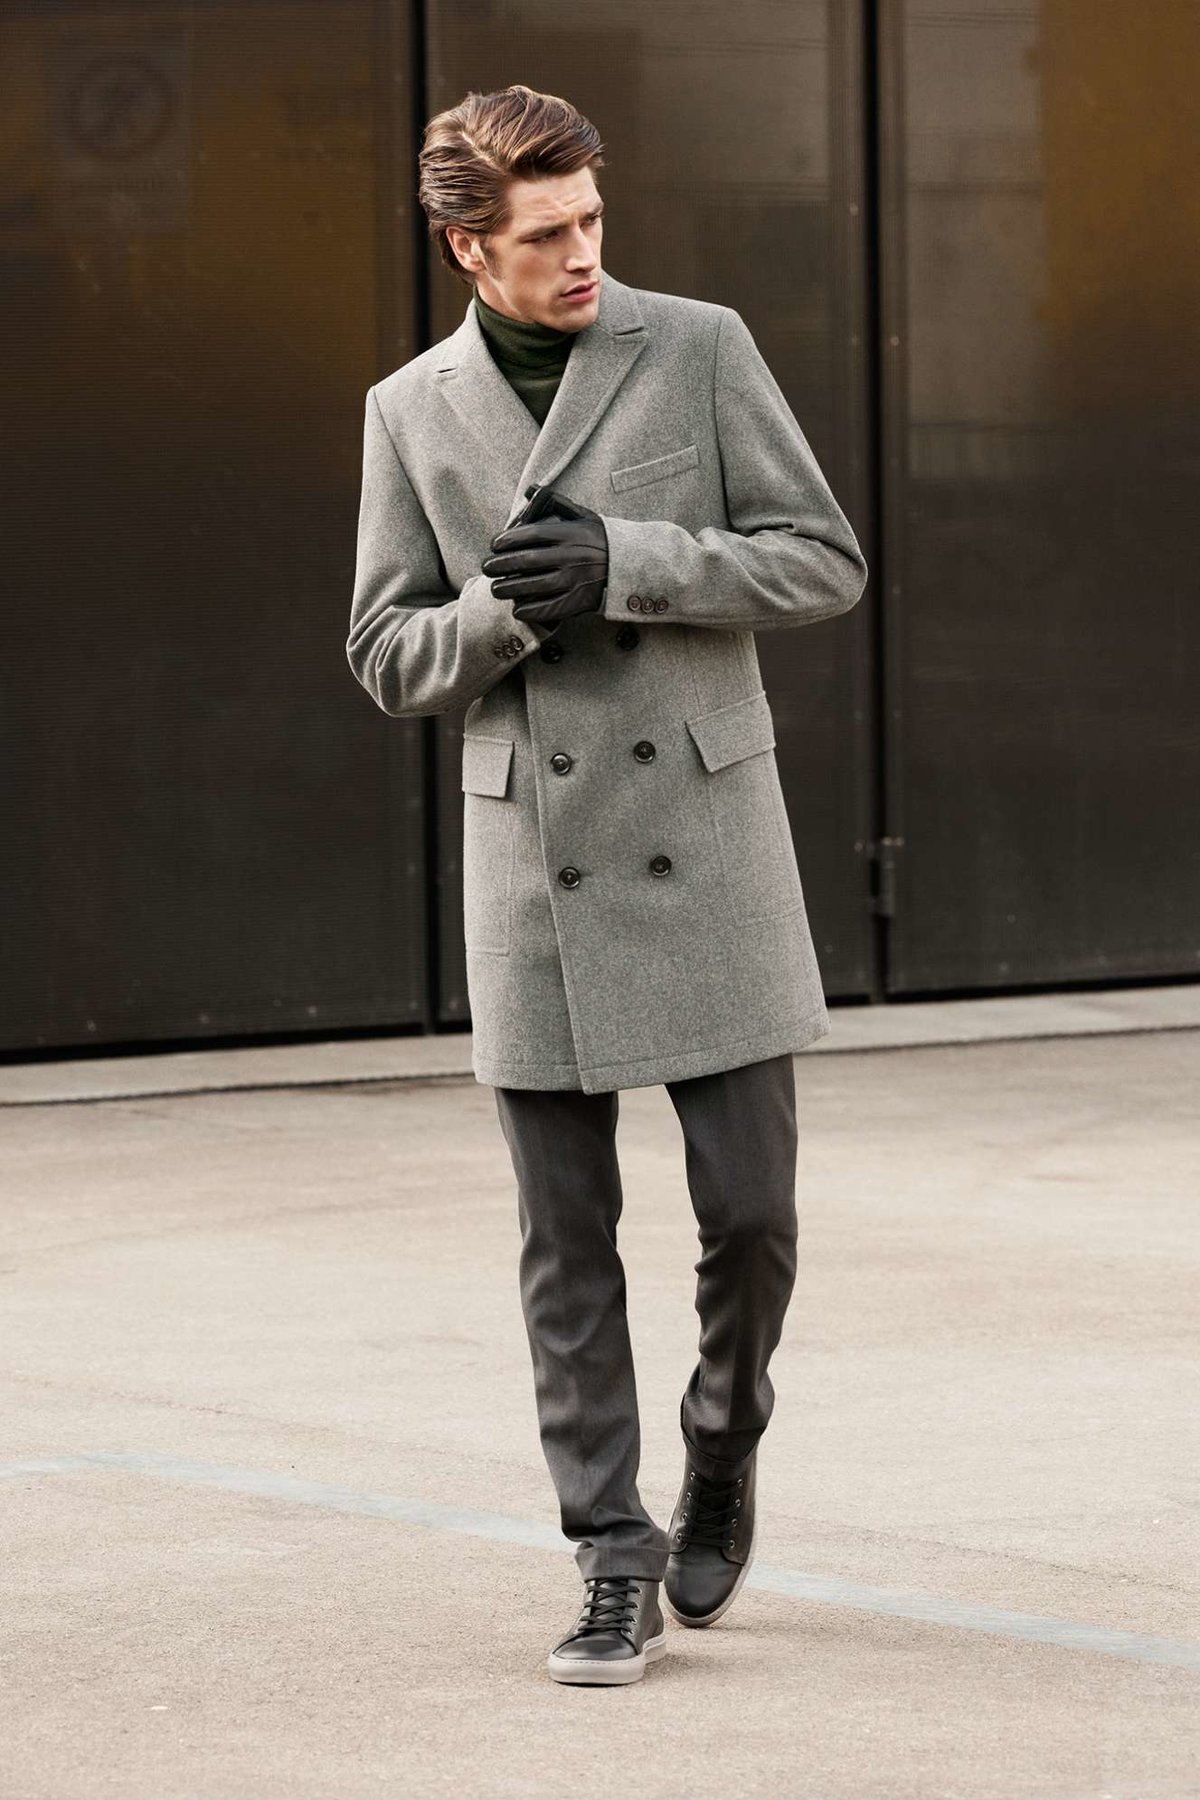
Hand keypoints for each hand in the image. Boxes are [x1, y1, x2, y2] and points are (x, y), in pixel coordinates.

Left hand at [482, 490, 607, 626]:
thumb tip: (530, 489)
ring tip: (495, 589)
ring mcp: (576, 580)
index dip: (508, 540)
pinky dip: (532, 610)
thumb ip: (558, 503)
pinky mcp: (581, 600)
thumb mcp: (585, 516)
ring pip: (535, 585)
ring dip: (510, 588)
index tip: (494, 545)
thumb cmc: (602, 539)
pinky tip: (517, 609)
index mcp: (571, 533)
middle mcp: (572, 556)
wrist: (631, 566)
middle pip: (528, 561)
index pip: (531, 534)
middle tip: (486, 568)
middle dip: (501, 565)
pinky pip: (551, 607)